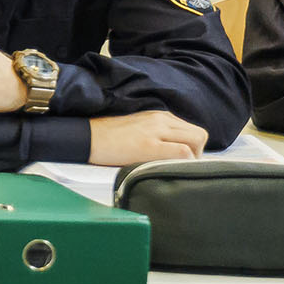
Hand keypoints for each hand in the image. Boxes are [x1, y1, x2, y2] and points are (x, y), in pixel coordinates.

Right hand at [88, 110, 209, 166]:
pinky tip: (169, 168)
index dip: (192, 148)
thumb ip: (157, 134)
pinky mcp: (149, 145)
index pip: (191, 130)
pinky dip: (184, 161)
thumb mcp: (138, 129)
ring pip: (196, 140)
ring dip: (191, 158)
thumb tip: (176, 151)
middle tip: (179, 166)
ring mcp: (156, 131)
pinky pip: (183, 151)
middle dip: (196, 153)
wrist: (85, 138)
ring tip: (172, 167)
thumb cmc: (107, 139)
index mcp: (159, 116)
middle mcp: (161, 119)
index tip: (180, 160)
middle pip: (199, 135)